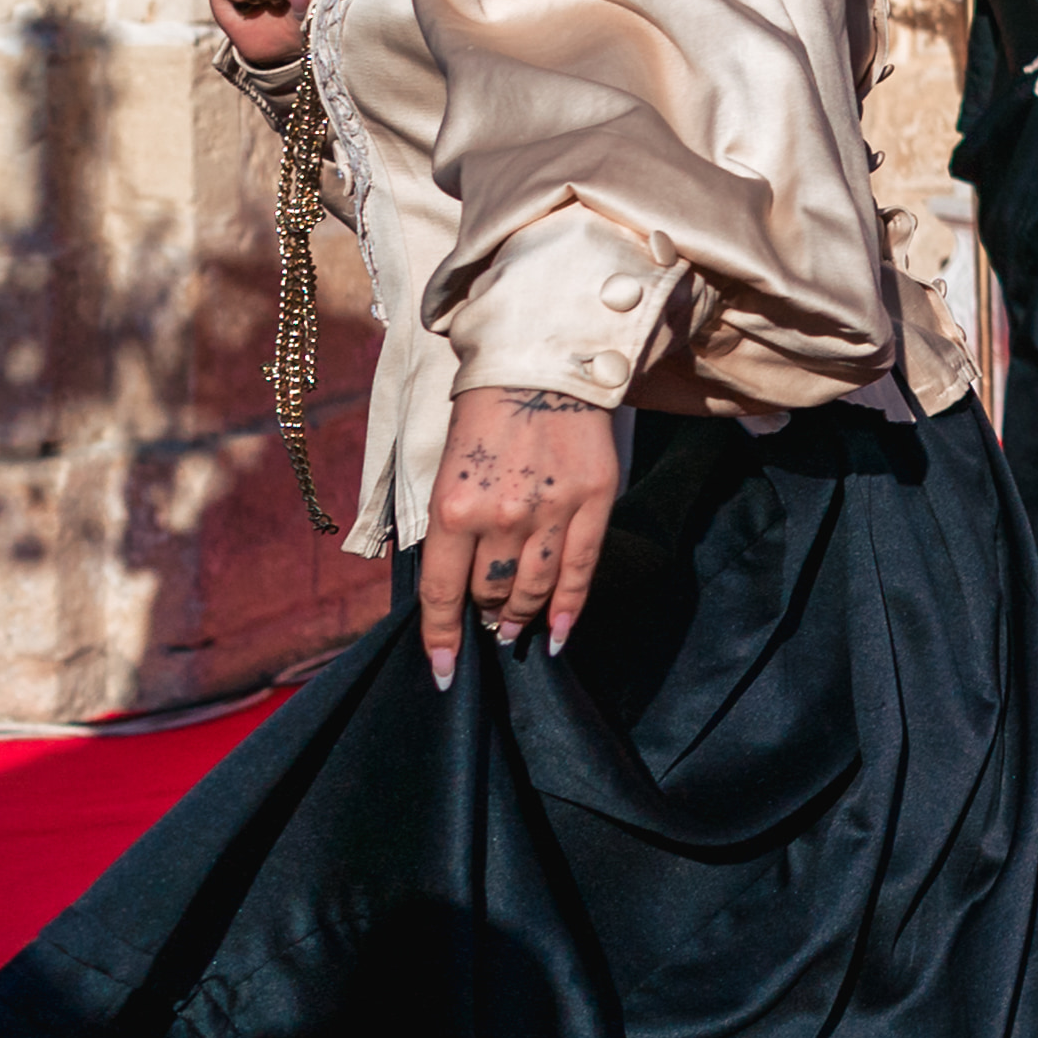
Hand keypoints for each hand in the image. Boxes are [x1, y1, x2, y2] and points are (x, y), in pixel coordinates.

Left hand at [419, 385, 621, 682]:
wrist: (541, 365)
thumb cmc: (484, 417)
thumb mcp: (446, 470)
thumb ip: (450, 527)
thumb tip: (456, 584)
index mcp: (454, 507)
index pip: (443, 593)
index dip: (442, 638)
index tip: (445, 671)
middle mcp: (502, 516)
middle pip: (491, 593)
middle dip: (485, 614)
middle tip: (487, 622)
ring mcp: (553, 510)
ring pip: (535, 589)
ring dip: (523, 615)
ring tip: (515, 626)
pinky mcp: (594, 500)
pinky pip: (581, 570)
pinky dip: (569, 608)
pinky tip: (559, 634)